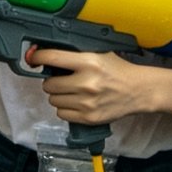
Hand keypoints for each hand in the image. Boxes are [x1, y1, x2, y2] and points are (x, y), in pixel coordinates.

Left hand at [34, 49, 153, 125]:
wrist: (138, 91)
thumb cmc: (118, 70)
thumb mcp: (99, 54)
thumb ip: (75, 55)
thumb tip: (46, 55)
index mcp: (89, 62)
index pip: (52, 58)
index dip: (37, 58)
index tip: (33, 59)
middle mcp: (86, 82)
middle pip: (49, 84)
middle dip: (52, 81)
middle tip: (62, 79)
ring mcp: (87, 102)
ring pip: (53, 100)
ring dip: (58, 96)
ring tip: (72, 92)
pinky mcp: (89, 118)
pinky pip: (62, 114)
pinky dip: (65, 109)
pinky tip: (76, 103)